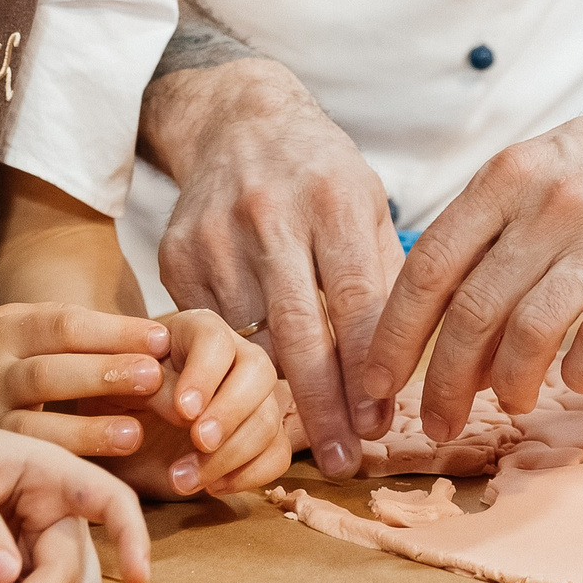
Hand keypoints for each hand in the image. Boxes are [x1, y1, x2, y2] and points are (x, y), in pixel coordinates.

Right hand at [0, 302, 171, 456]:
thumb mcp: (8, 329)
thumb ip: (64, 334)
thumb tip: (152, 340)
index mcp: (5, 329)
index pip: (64, 324)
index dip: (113, 331)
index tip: (162, 338)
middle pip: (52, 371)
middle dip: (104, 374)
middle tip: (154, 377)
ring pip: (36, 426)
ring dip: (86, 431)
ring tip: (133, 435)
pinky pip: (24, 465)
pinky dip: (63, 469)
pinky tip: (100, 478)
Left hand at [93, 309, 290, 498]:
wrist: (115, 436)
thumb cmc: (113, 398)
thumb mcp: (116, 386)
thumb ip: (150, 387)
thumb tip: (185, 409)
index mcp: (196, 332)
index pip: (216, 340)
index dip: (204, 374)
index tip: (183, 410)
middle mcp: (235, 358)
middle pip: (258, 373)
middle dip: (230, 411)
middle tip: (199, 441)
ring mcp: (253, 400)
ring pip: (268, 419)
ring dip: (231, 454)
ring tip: (182, 478)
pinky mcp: (261, 439)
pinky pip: (276, 455)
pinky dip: (249, 475)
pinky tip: (212, 486)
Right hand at [141, 58, 400, 477]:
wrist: (237, 120)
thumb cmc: (319, 174)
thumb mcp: (368, 203)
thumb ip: (386, 278)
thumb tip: (408, 367)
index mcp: (333, 199)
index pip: (356, 300)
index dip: (368, 370)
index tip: (380, 425)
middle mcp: (270, 214)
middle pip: (298, 331)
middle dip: (322, 406)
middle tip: (343, 461)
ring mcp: (215, 234)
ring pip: (248, 339)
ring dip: (275, 393)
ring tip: (302, 437)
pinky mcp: (175, 252)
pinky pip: (210, 328)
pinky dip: (233, 363)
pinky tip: (252, 386)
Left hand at [362, 88, 582, 442]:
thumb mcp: (540, 166)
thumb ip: (493, 231)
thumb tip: (447, 321)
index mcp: (506, 177)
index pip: (428, 266)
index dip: (394, 334)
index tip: (374, 381)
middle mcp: (548, 203)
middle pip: (472, 310)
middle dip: (443, 381)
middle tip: (436, 422)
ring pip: (531, 331)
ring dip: (510, 384)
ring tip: (510, 403)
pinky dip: (582, 372)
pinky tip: (578, 379)